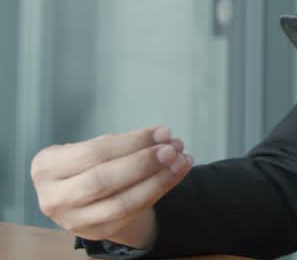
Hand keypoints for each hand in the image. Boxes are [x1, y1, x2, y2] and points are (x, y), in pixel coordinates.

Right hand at [30, 126, 192, 246]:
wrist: (85, 200)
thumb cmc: (89, 165)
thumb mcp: (93, 149)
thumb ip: (122, 144)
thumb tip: (161, 137)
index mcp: (47, 167)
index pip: (93, 153)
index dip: (132, 143)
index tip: (163, 132)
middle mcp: (53, 197)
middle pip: (103, 180)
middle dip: (143, 163)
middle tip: (172, 148)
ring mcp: (74, 220)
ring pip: (121, 203)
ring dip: (158, 180)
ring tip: (182, 160)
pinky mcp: (97, 232)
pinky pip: (134, 213)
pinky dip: (161, 190)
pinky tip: (177, 172)